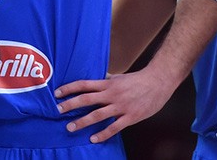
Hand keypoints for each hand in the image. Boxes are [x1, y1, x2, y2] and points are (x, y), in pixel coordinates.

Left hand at [54, 70, 173, 143]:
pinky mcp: (130, 116)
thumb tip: (97, 78)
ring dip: (82, 121)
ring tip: (70, 127)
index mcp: (108, 83)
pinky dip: (103, 133)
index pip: (84, 84)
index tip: (57, 93)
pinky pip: (114, 127)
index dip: (70, 88)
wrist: (159, 81)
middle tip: (57, 110)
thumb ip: (107, 80)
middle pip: (87, 99)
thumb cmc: (139, 79)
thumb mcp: (120, 77)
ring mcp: (121, 106)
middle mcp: (112, 94)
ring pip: (98, 114)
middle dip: (71, 104)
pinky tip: (93, 139)